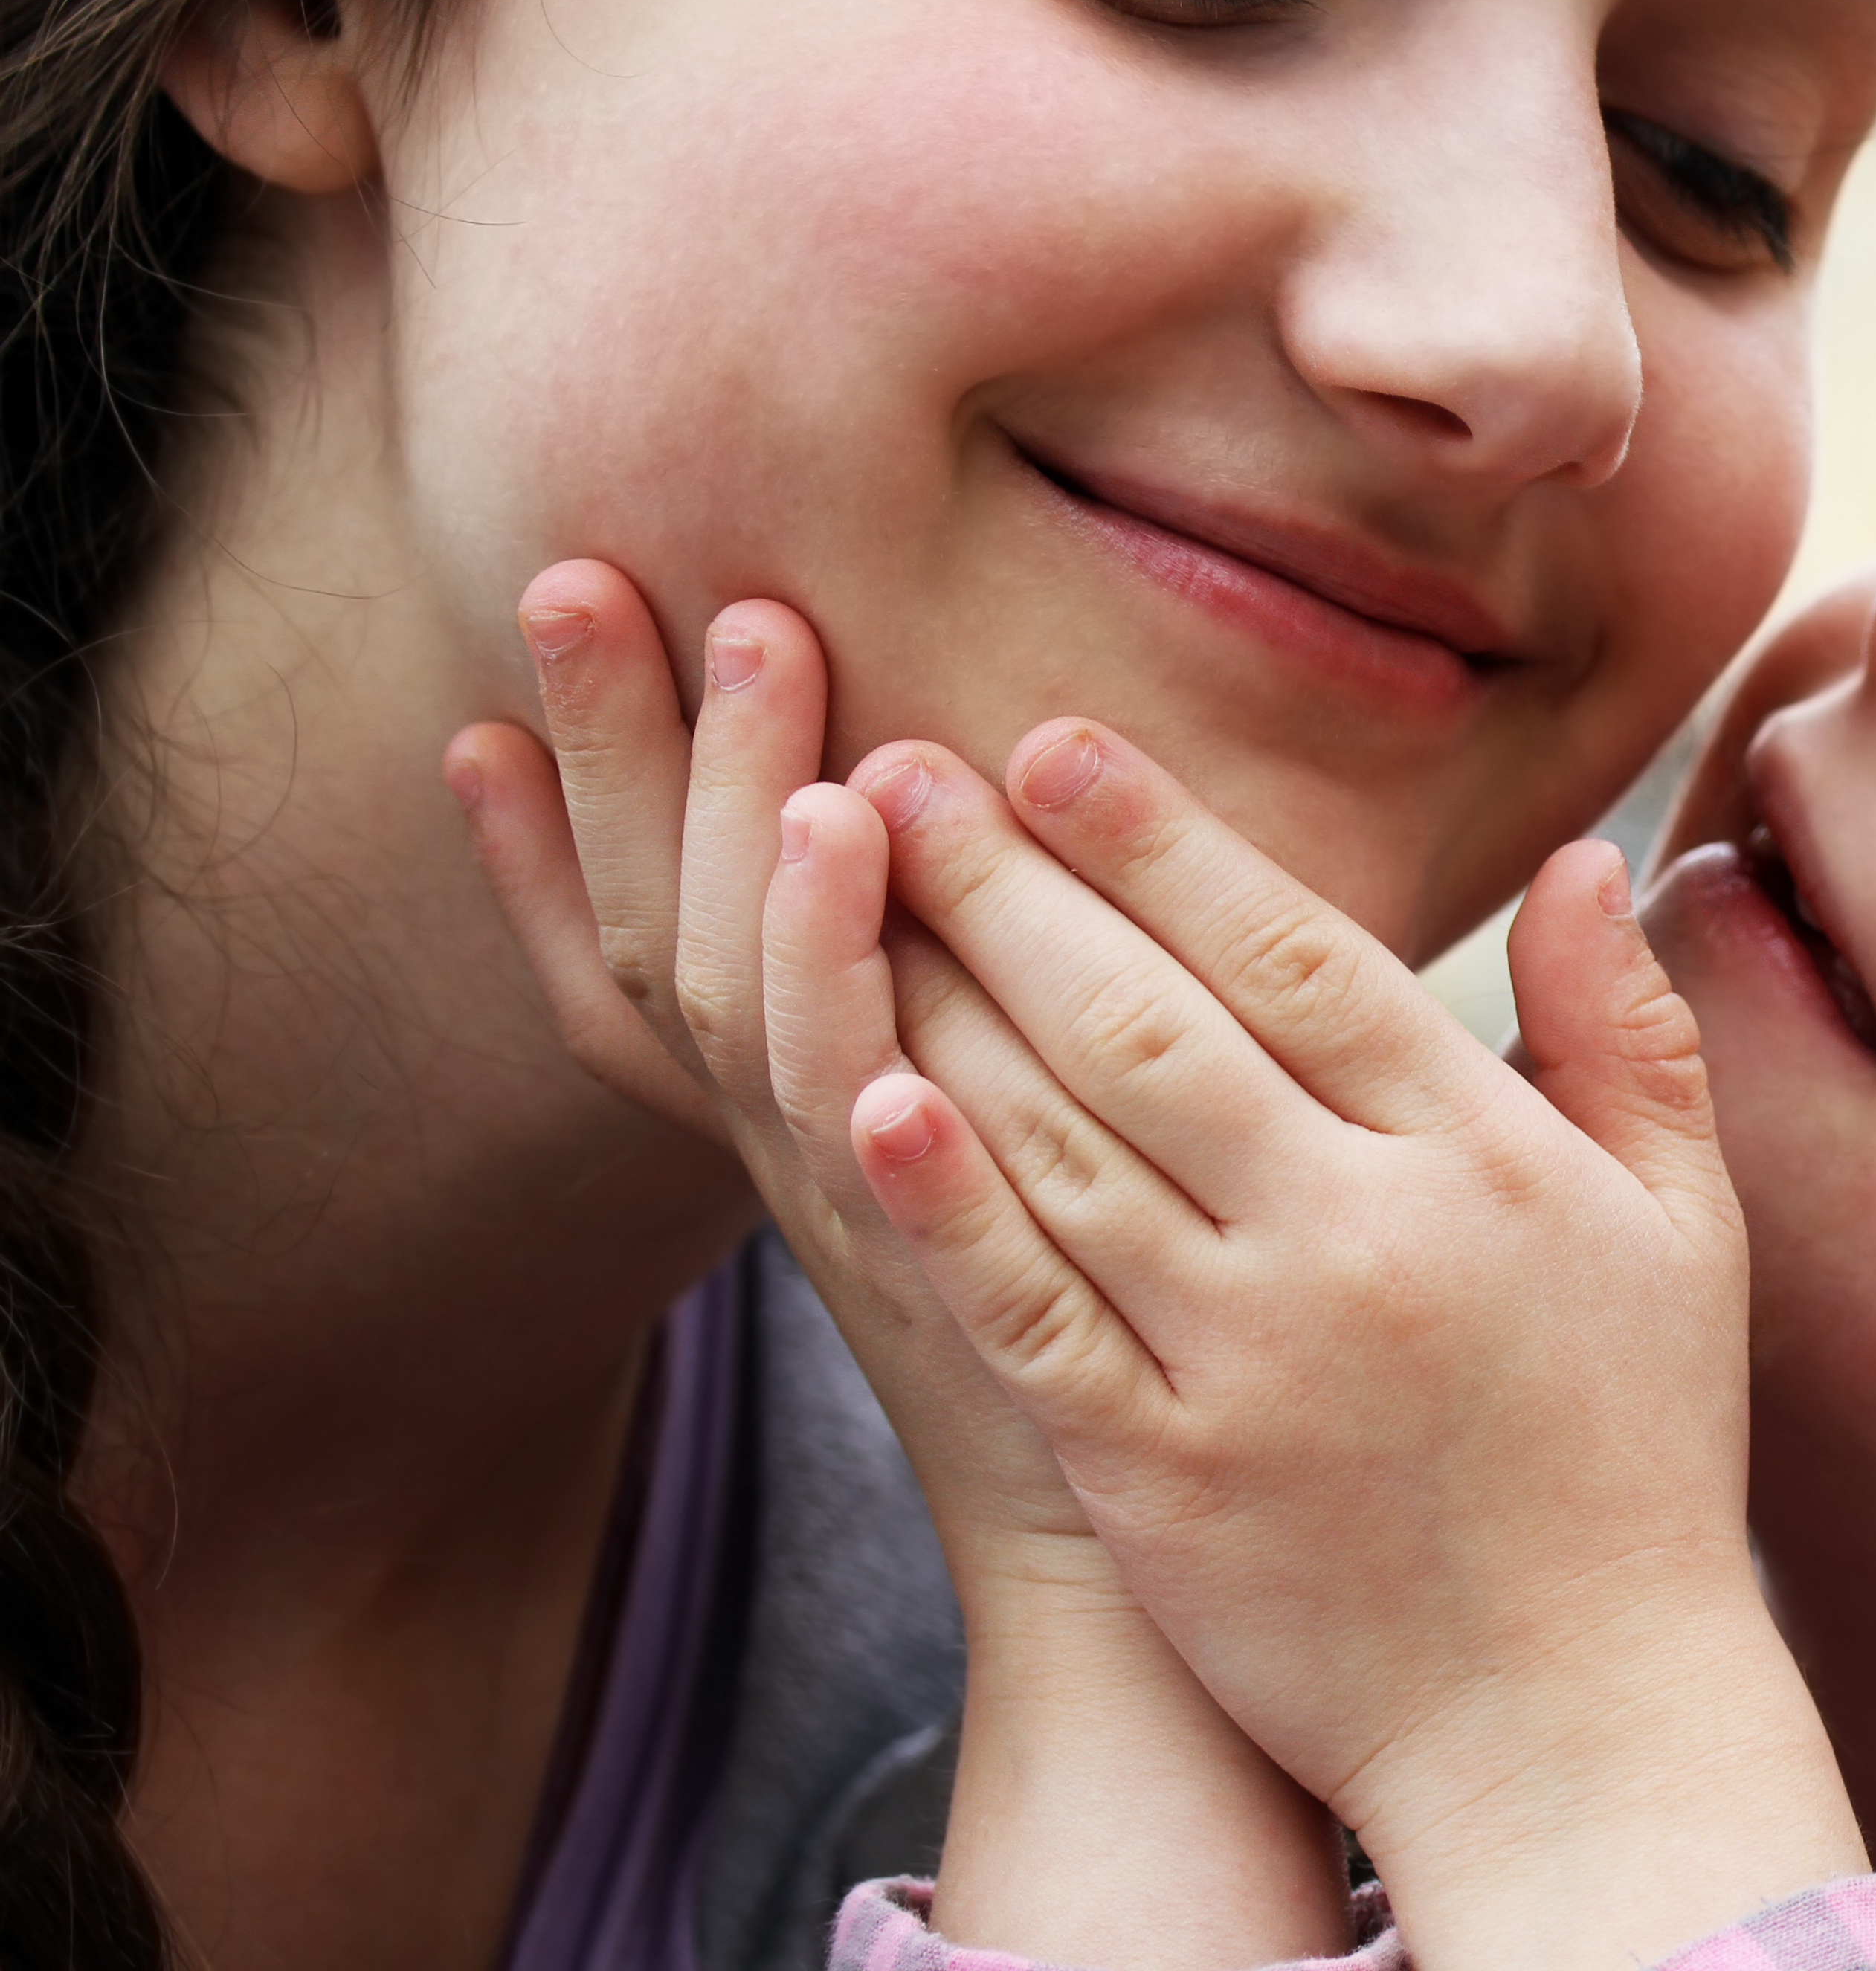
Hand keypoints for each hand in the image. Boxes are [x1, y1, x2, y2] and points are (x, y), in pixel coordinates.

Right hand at [447, 566, 1088, 1567]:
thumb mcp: (1008, 1139)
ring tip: (745, 646)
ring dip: (737, 815)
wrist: (1137, 1563)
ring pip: (753, 992)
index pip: (629, 965)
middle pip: (659, 933)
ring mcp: (862, 1203)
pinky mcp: (952, 1252)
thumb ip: (978, 1000)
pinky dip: (841, 970)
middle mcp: (799, 1156)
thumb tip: (976, 829)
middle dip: (612, 757)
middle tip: (581, 577)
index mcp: (802, 1121)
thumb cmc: (1114, 1333)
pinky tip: (843, 835)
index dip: (541, 844)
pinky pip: (870, 1096)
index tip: (472, 704)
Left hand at [839, 719, 1864, 1970]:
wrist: (1577, 1718)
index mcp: (1479, 1161)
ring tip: (842, 886)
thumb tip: (1581, 855)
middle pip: (1150, 1020)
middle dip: (1010, 880)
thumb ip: (1623, 1032)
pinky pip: (1029, 1309)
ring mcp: (1248, 1358)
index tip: (1053, 739)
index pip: (1299, 956)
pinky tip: (863, 1095)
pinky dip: (944, 1200)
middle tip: (897, 764)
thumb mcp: (1686, 1228)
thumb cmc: (1635, 1456)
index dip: (1164, 838)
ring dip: (938, 996)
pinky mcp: (1160, 1474)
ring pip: (1064, 1142)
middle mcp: (1356, 1239)